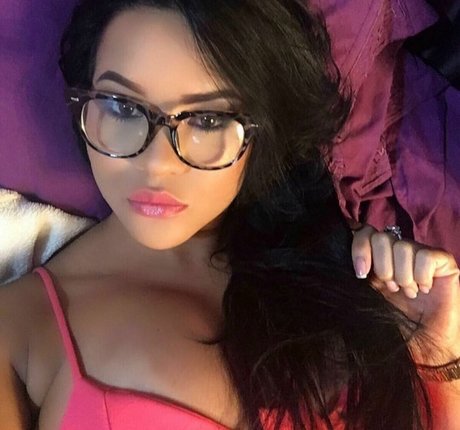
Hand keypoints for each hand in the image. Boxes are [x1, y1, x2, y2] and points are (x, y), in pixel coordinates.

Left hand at [351, 224, 459, 363]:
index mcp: (379, 255)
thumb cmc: (395, 319)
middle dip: (383, 267)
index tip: (361, 274)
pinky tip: (425, 289)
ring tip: (409, 292)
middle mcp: (400, 250)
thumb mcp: (370, 292)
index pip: (365, 232)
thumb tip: (353, 259)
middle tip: (392, 287)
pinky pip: (426, 257)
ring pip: (403, 247)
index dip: (360, 249)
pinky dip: (422, 276)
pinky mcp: (444, 261)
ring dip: (403, 276)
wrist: (423, 342)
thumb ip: (361, 271)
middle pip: (382, 238)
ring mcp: (422, 252)